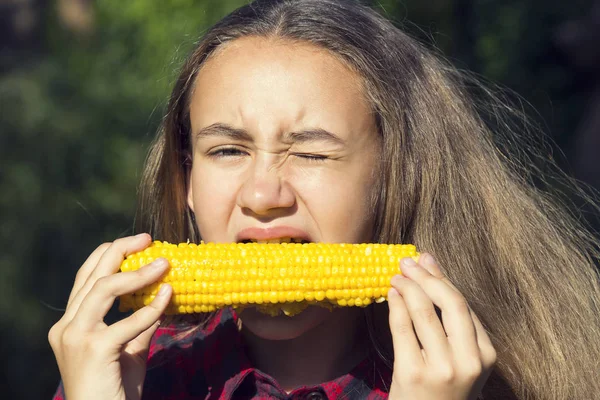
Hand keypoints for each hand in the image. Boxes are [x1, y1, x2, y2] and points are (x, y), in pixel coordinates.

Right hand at [48, 234, 172, 399]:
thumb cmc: (114, 391)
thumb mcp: (127, 351)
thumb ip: (138, 326)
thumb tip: (161, 299)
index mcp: (69, 325)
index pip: (86, 278)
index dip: (110, 255)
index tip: (138, 242)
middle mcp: (66, 327)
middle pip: (92, 275)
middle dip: (120, 250)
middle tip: (148, 238)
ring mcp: (76, 338)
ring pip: (104, 289)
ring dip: (137, 273)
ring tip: (164, 263)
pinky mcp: (93, 350)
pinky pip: (128, 321)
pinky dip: (151, 307)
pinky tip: (169, 295)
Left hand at [388, 253, 495, 399]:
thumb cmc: (440, 388)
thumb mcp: (457, 357)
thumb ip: (450, 318)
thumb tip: (430, 264)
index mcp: (485, 355)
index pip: (463, 305)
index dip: (441, 278)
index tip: (425, 260)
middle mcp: (468, 362)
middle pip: (450, 303)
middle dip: (426, 277)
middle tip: (408, 262)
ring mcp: (441, 369)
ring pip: (424, 313)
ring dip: (408, 288)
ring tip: (396, 276)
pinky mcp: (413, 374)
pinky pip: (402, 329)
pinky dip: (395, 306)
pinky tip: (392, 295)